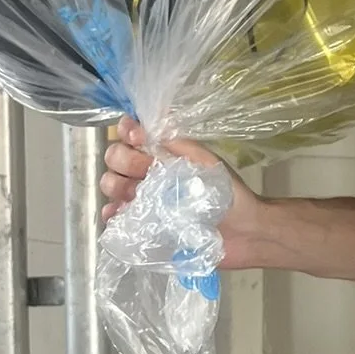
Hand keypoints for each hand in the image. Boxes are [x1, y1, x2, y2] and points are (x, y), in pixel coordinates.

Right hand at [100, 119, 268, 269]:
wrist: (243, 232)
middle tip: (146, 171)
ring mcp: (143, 200)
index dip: (127, 132)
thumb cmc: (228, 193)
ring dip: (117, 186)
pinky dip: (111, 214)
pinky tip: (118, 213)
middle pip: (115, 158)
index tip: (139, 139)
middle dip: (125, 160)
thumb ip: (176, 144)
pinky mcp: (143, 227)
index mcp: (163, 154)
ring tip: (135, 195)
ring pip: (110, 185)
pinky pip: (115, 218)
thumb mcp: (205, 161)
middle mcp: (148, 174)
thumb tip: (147, 122)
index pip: (130, 135)